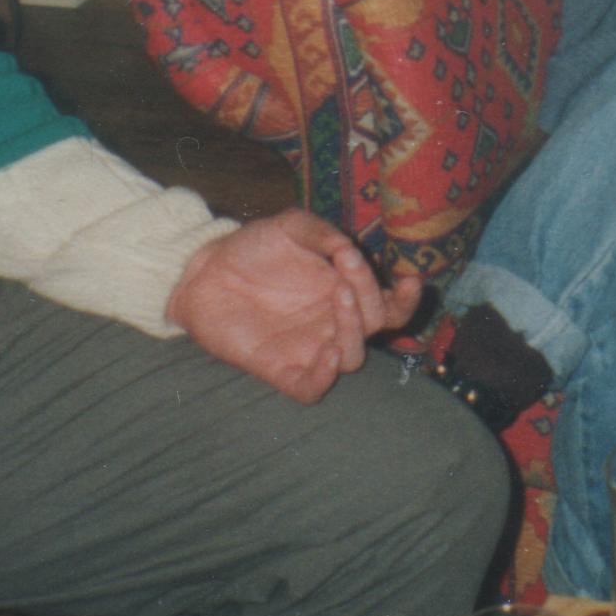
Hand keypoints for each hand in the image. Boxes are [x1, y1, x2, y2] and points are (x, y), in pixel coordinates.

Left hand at [166, 210, 424, 402]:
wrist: (206, 270)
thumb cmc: (254, 247)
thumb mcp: (291, 227)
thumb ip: (321, 232)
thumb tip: (347, 249)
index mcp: (345, 291)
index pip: (390, 306)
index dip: (406, 299)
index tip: (409, 279)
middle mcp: (334, 324)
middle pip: (376, 328)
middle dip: (371, 302)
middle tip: (345, 279)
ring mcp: (309, 348)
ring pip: (352, 359)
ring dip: (354, 332)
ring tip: (337, 299)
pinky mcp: (281, 369)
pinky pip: (312, 388)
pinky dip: (325, 376)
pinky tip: (328, 352)